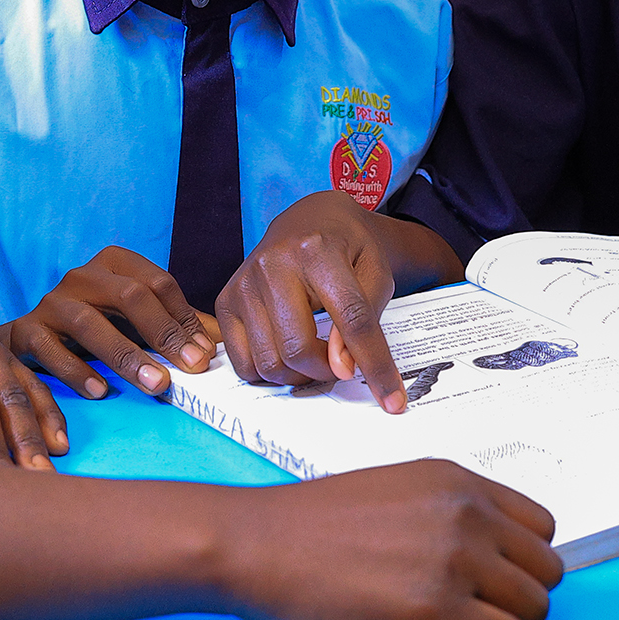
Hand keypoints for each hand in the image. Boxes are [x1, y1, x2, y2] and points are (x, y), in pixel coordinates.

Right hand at [3, 247, 216, 398]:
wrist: (30, 338)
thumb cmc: (97, 326)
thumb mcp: (136, 320)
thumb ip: (176, 327)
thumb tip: (221, 347)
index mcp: (114, 263)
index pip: (158, 283)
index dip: (184, 318)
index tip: (204, 355)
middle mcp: (82, 275)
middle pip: (128, 296)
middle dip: (163, 333)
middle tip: (190, 368)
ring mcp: (51, 301)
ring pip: (89, 323)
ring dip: (125, 356)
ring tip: (155, 384)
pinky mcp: (26, 330)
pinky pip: (50, 348)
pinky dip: (76, 370)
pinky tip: (101, 390)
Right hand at [218, 190, 413, 414]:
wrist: (309, 220)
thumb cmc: (346, 247)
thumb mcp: (374, 272)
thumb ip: (365, 318)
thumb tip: (341, 367)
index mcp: (317, 249)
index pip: (351, 318)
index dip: (374, 363)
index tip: (393, 399)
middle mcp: (272, 263)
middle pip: (299, 348)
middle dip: (327, 371)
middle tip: (341, 364)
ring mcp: (243, 283)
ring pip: (269, 362)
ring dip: (300, 375)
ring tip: (317, 355)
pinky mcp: (226, 301)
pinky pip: (244, 363)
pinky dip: (270, 373)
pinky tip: (288, 353)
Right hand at [222, 459, 560, 619]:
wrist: (257, 543)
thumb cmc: (309, 525)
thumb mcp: (395, 492)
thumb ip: (449, 514)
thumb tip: (492, 556)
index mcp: (455, 480)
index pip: (541, 526)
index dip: (522, 559)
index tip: (498, 577)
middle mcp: (463, 513)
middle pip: (545, 570)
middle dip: (518, 595)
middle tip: (477, 610)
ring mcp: (453, 559)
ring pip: (531, 609)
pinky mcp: (435, 610)